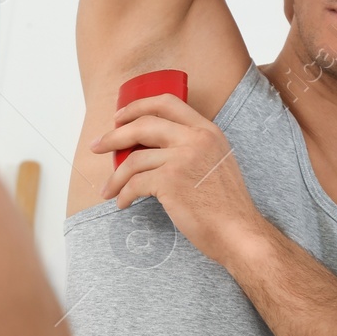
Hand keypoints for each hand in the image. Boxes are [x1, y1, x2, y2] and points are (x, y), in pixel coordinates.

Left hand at [87, 93, 266, 266]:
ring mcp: (183, 158)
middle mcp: (196, 139)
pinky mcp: (170, 181)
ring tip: (108, 189)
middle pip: (143, 124)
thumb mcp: (217, 162)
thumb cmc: (226, 205)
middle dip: (114, 135)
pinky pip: (135, 183)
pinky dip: (123, 194)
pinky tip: (123, 203)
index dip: (138, 106)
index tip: (119, 116)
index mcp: (207, 131)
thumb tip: (152, 149)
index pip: (167, 102)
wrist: (239, 233)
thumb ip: (193, 147)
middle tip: (97, 145)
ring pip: (134, 159)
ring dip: (115, 176)